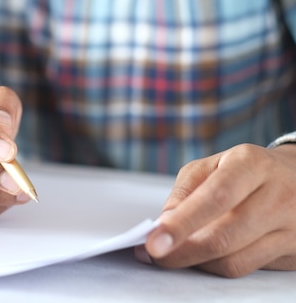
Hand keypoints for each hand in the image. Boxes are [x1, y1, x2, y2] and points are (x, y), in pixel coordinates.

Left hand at [137, 143, 295, 276]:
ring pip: (234, 261)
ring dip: (196, 262)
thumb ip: (185, 192)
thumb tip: (163, 226)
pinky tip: (203, 256)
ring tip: (175, 253)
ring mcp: (292, 228)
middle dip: (181, 251)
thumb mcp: (212, 165)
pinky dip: (216, 266)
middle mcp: (279, 196)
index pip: (216, 198)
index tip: (154, 240)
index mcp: (252, 165)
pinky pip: (247, 270)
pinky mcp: (295, 253)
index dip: (182, 223)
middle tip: (153, 254)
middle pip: (224, 237)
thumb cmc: (245, 171)